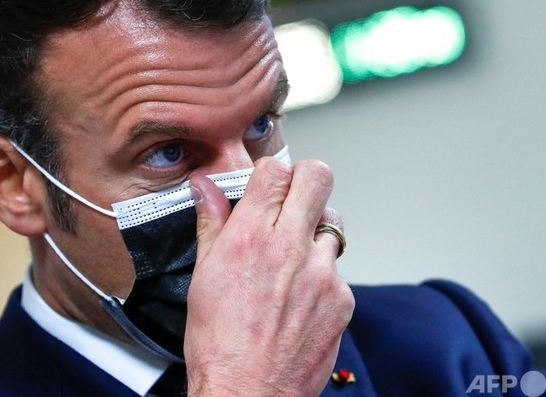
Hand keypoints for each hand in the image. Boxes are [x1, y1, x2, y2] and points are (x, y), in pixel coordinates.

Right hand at [185, 157, 354, 396]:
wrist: (250, 395)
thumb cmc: (220, 343)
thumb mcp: (203, 276)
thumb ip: (211, 222)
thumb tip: (205, 187)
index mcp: (250, 237)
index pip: (275, 170)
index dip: (270, 173)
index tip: (265, 186)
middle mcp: (290, 248)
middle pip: (317, 176)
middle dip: (304, 180)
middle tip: (292, 199)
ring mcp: (322, 273)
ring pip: (333, 220)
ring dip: (314, 228)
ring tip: (293, 255)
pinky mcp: (342, 298)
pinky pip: (337, 266)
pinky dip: (322, 272)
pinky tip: (300, 294)